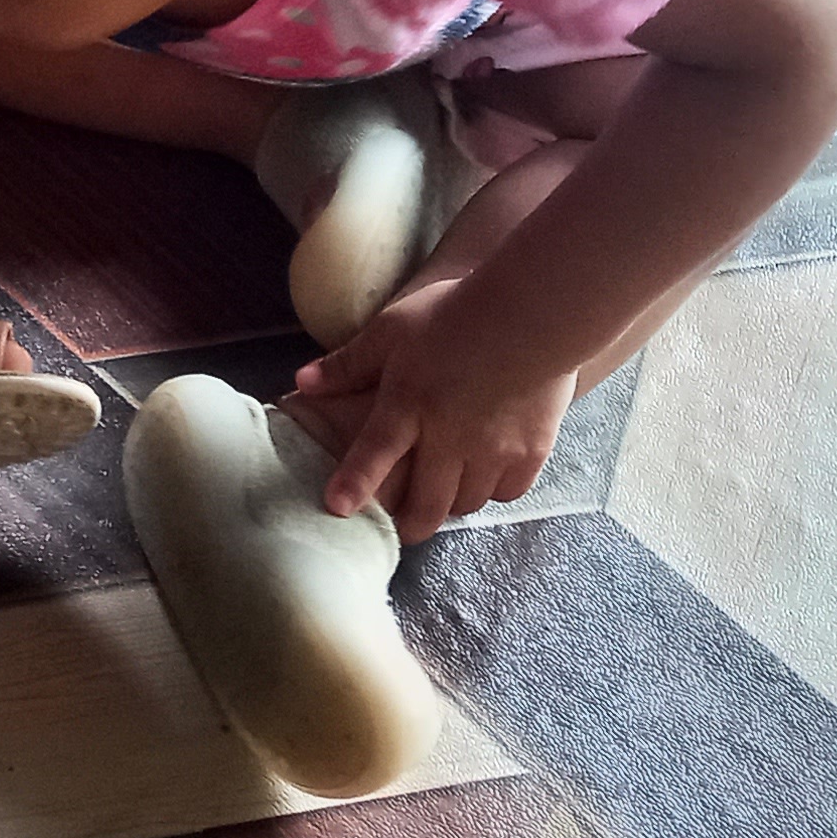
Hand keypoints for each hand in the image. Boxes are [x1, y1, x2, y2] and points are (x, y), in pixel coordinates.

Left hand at [286, 279, 573, 544]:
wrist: (535, 312)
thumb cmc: (457, 313)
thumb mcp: (393, 329)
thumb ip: (349, 363)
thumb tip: (301, 383)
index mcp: (407, 405)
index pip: (372, 456)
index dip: (353, 486)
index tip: (337, 508)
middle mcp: (448, 438)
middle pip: (425, 504)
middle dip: (410, 524)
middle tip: (404, 525)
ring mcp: (492, 450)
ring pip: (466, 502)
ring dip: (451, 503)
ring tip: (444, 493)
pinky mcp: (531, 452)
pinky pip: (508, 492)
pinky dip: (494, 491)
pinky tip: (488, 475)